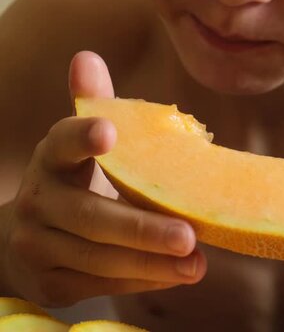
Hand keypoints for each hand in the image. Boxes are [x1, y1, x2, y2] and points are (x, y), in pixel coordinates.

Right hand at [1, 52, 206, 306]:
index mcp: (52, 159)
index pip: (62, 143)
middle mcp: (39, 201)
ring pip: (100, 259)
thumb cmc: (75, 184)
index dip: (83, 137)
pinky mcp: (51, 283)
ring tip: (196, 264)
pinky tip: (174, 275)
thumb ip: (96, 108)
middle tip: (189, 235)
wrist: (28, 240)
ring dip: (152, 263)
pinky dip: (142, 281)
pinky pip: (102, 285)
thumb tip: (87, 57)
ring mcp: (39, 246)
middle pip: (92, 218)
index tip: (109, 132)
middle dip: (143, 229)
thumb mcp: (82, 147)